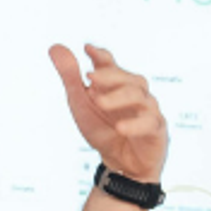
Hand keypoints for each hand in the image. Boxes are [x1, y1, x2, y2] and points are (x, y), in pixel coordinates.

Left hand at [50, 43, 167, 180]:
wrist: (120, 163)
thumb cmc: (102, 129)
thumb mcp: (81, 103)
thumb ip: (70, 76)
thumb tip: (54, 47)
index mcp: (114, 83)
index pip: (110, 64)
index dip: (101, 56)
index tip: (87, 49)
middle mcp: (133, 92)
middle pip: (127, 77)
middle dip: (109, 76)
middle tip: (90, 77)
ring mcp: (147, 109)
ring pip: (139, 96)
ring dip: (119, 98)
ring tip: (99, 103)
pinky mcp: (156, 128)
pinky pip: (150, 122)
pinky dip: (135, 124)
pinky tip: (120, 128)